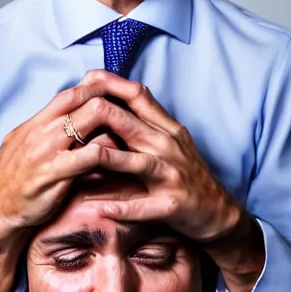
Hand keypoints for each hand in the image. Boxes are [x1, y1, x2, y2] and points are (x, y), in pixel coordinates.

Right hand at [0, 81, 147, 291]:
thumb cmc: (18, 183)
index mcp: (33, 123)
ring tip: (132, 136)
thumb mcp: (26, 148)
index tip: (117, 98)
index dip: (95, 90)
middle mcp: (39, 132)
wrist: (0, 215)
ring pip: (88, 121)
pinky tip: (122, 160)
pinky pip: (89, 155)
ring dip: (113, 126)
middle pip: (81, 99)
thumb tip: (75, 119)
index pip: (69, 93)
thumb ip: (48, 131)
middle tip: (133, 114)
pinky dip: (109, 154)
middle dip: (110, 102)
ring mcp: (46, 151)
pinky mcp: (54, 174)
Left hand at [67, 71, 265, 291]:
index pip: (140, 97)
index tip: (86, 78)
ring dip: (112, 159)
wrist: (219, 214)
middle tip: (72, 111)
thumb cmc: (187, 176)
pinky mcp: (174, 206)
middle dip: (103, 115)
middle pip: (134, 125)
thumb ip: (145, 121)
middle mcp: (170, 148)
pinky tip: (102, 209)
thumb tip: (112, 99)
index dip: (112, 85)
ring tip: (84, 157)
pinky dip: (124, 208)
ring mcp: (173, 177)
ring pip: (140, 164)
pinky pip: (146, 208)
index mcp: (167, 130)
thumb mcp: (171, 142)